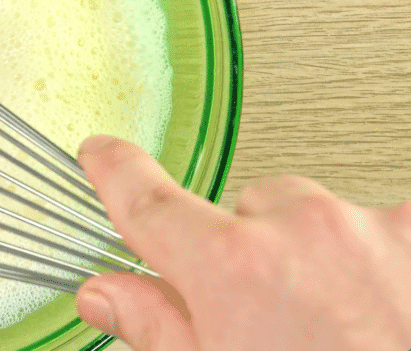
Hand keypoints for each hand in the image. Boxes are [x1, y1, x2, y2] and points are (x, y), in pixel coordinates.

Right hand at [74, 135, 410, 350]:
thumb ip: (158, 329)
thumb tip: (105, 294)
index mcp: (233, 271)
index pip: (148, 201)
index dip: (116, 172)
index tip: (102, 155)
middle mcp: (302, 231)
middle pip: (250, 208)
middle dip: (249, 246)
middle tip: (267, 312)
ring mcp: (375, 229)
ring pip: (320, 216)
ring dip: (317, 253)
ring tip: (341, 323)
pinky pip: (383, 225)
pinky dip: (378, 259)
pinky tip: (384, 309)